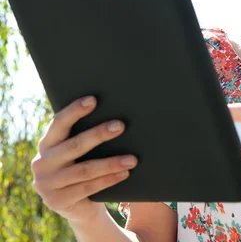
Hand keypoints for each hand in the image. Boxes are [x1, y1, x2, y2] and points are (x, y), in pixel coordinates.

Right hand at [31, 96, 137, 223]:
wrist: (78, 207)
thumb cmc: (83, 168)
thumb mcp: (80, 153)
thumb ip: (85, 137)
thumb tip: (116, 118)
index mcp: (46, 144)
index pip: (59, 124)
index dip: (74, 111)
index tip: (93, 99)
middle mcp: (42, 163)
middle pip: (74, 146)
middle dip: (98, 135)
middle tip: (120, 125)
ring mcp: (46, 184)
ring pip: (84, 170)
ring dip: (111, 163)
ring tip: (133, 158)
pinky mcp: (57, 201)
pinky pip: (88, 188)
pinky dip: (109, 179)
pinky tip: (125, 173)